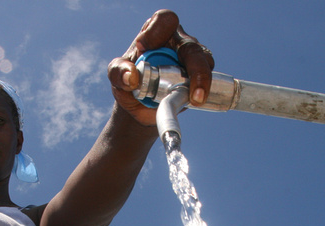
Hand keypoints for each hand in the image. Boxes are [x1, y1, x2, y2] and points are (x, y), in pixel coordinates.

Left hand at [107, 10, 214, 125]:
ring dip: (202, 79)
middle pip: (191, 46)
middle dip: (193, 66)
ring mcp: (190, 58)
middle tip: (183, 82)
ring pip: (204, 61)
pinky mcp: (199, 75)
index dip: (158, 31)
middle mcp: (177, 41)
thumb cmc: (127, 82)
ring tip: (195, 98)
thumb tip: (131, 76)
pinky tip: (196, 100)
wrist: (139, 105)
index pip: (165, 20)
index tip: (143, 47)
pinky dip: (204, 89)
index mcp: (156, 32)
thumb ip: (118, 72)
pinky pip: (209, 78)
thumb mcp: (115, 76)